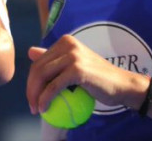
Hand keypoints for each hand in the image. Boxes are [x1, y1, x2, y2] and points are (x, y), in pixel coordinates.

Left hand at [26, 35, 145, 114]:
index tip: (33, 97)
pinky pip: (54, 86)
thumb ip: (55, 59)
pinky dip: (45, 99)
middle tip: (32, 106)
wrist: (122, 85)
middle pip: (38, 68)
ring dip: (34, 96)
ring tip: (36, 109)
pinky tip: (43, 109)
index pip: (40, 61)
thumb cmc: (99, 78)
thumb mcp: (75, 66)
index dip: (32, 80)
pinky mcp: (77, 69)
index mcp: (66, 41)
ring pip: (42, 76)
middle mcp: (67, 44)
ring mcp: (73, 55)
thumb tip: (30, 51)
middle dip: (30, 89)